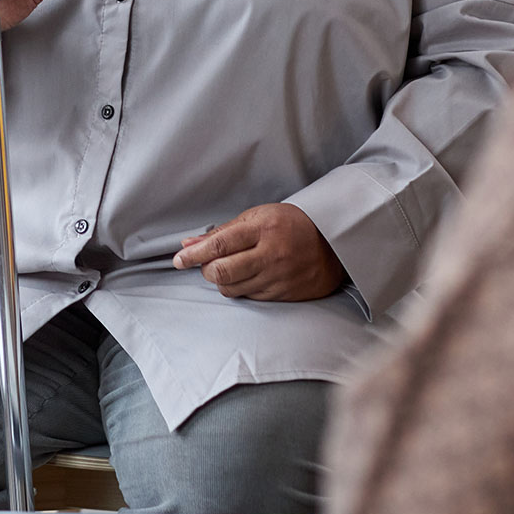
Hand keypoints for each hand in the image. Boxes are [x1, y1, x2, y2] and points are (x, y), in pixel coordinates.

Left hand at [172, 203, 345, 301]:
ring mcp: (278, 277)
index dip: (194, 254)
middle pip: (222, 272)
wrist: (334, 243)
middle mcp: (271, 254)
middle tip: (206, 263)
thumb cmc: (292, 224)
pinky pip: (249, 297)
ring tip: (230, 267)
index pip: (220, 244)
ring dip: (222, 280)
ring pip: (232, 289)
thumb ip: (224, 231)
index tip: (179, 259)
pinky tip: (248, 276)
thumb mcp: (259, 216)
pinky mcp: (283, 294)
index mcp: (264, 227)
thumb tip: (189, 243)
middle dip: (206, 269)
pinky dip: (241, 288)